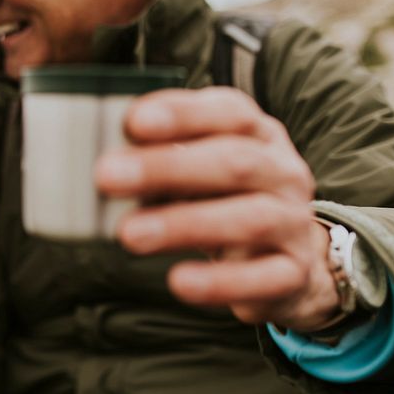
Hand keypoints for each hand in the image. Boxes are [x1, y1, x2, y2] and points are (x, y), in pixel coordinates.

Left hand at [94, 87, 337, 331]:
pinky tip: (179, 281)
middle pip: (234, 161)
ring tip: (129, 234)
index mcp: (258, 134)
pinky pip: (262, 279)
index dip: (182, 114)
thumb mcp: (198, 170)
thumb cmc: (224, 200)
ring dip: (184, 224)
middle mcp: (283, 172)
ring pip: (248, 219)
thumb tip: (100, 163)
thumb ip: (160, 159)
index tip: (132, 122)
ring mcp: (292, 223)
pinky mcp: (293, 274)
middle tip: (106, 176)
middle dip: (167, 168)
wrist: (291, 259)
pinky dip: (219, 282)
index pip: (229, 112)